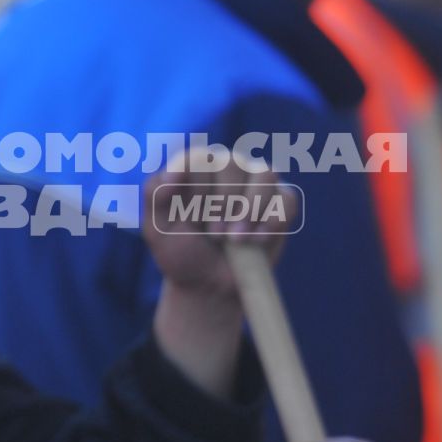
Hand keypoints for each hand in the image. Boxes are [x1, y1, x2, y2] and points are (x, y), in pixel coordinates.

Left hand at [145, 148, 298, 394]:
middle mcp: (227, 168)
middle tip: (214, 234)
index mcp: (196, 167)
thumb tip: (172, 172)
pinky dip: (273, 222)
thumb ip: (155, 195)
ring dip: (251, 210)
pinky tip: (257, 241)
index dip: (198, 188)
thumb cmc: (181, 252)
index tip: (190, 217)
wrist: (209, 285)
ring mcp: (256, 184)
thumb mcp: (156, 228)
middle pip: (234, 162)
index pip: (201, 156)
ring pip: (266, 174)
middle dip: (224, 202)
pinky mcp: (280, 205)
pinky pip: (287, 199)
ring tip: (236, 240)